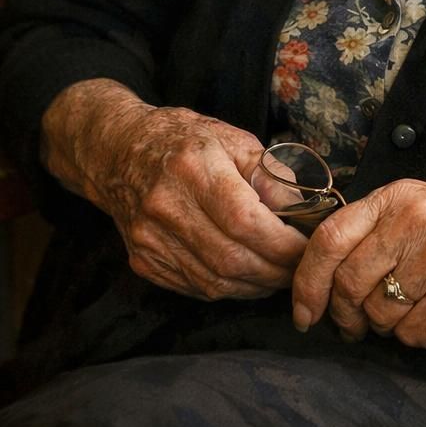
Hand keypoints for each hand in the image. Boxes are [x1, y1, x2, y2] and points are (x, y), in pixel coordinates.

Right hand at [42, 82, 305, 300]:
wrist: (118, 152)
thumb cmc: (183, 139)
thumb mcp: (232, 138)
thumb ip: (269, 174)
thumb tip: (304, 211)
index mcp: (193, 168)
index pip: (245, 221)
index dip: (281, 244)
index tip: (306, 248)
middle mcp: (166, 207)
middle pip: (231, 258)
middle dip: (274, 271)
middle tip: (299, 268)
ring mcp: (150, 239)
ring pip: (214, 281)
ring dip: (255, 285)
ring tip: (278, 275)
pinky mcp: (143, 260)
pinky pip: (194, 287)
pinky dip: (228, 287)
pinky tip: (247, 277)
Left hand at [290, 174, 425, 346]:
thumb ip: (385, 222)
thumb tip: (335, 262)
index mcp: (399, 196)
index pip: (329, 240)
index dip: (306, 282)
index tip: (305, 311)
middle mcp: (412, 224)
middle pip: (348, 285)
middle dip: (345, 315)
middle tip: (355, 325)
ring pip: (379, 315)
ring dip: (386, 326)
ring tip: (408, 314)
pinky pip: (413, 334)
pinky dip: (416, 337)